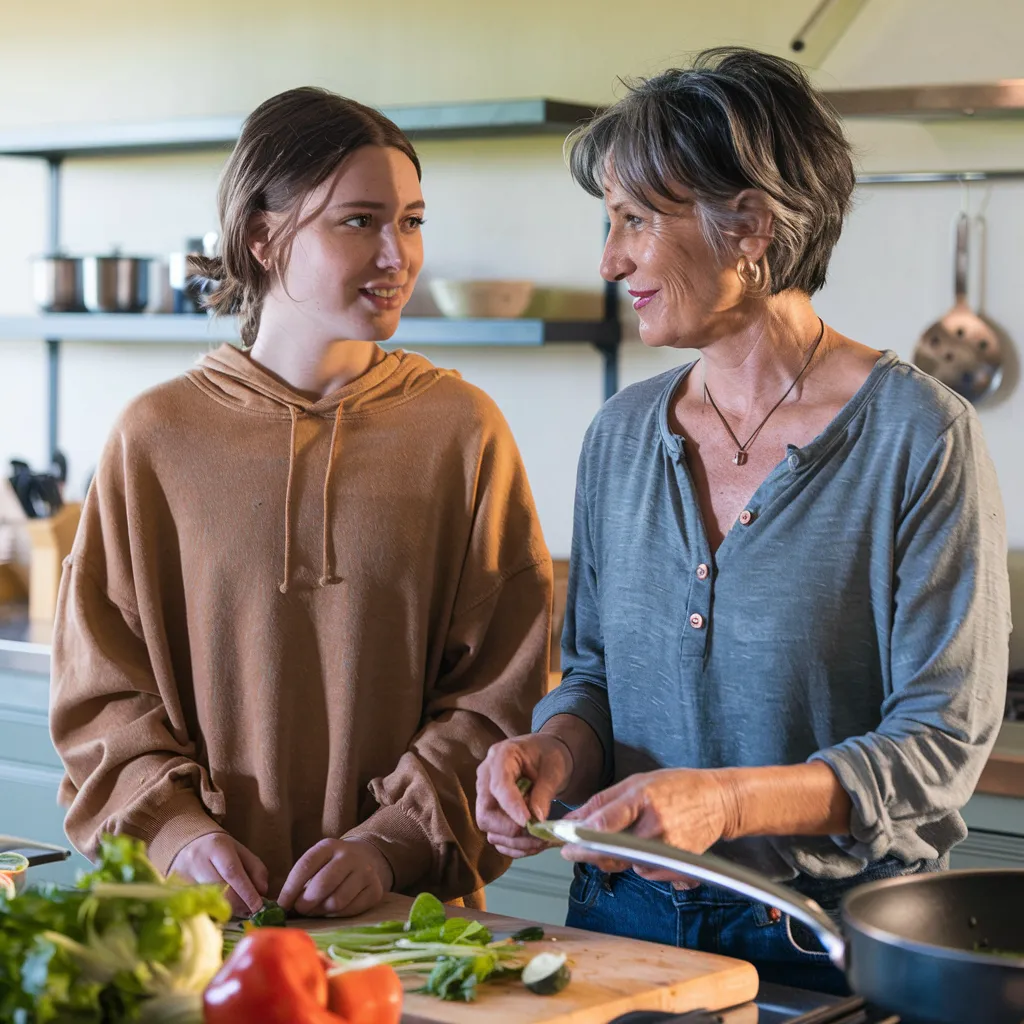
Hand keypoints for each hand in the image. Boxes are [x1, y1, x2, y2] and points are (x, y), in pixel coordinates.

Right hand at [169, 832, 267, 916]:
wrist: (186, 843)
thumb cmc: (219, 850)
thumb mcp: (241, 852)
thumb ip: (256, 869)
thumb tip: (262, 891)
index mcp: (217, 847)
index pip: (232, 872)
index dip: (246, 891)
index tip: (258, 905)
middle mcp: (197, 860)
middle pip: (220, 889)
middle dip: (238, 904)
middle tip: (250, 911)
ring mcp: (182, 876)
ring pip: (207, 900)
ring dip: (225, 909)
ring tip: (236, 910)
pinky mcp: (174, 889)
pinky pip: (195, 905)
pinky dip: (210, 911)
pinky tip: (218, 911)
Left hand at [277, 838, 392, 917]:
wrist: (367, 859)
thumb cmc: (332, 866)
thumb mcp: (317, 863)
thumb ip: (300, 880)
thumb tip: (281, 907)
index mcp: (328, 846)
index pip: (305, 866)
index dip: (290, 889)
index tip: (281, 905)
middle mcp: (349, 856)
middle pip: (322, 885)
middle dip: (305, 903)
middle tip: (300, 909)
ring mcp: (365, 872)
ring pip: (336, 901)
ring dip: (321, 911)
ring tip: (317, 909)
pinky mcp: (375, 890)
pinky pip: (350, 910)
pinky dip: (337, 915)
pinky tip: (333, 909)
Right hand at [476, 733, 573, 858]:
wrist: (546, 757)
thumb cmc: (549, 756)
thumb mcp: (553, 767)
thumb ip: (544, 790)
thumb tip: (537, 819)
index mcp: (501, 757)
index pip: (498, 786)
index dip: (511, 806)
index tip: (528, 822)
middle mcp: (486, 778)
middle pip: (485, 813)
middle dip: (511, 829)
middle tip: (538, 835)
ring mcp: (487, 798)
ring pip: (490, 830)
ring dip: (516, 842)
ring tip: (541, 841)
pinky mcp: (492, 814)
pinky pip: (497, 838)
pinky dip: (515, 847)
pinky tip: (534, 844)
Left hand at [563, 768, 732, 886]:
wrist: (718, 801)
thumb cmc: (676, 787)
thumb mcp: (636, 783)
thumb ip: (602, 802)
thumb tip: (571, 820)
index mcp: (643, 798)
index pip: (605, 824)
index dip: (581, 837)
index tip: (564, 843)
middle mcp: (656, 825)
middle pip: (611, 852)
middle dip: (589, 853)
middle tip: (573, 850)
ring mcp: (669, 848)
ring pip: (626, 865)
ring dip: (617, 856)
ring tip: (630, 836)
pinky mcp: (679, 865)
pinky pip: (646, 872)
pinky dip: (638, 862)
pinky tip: (648, 846)